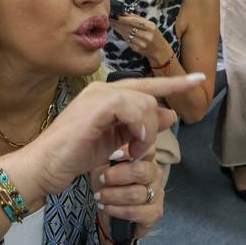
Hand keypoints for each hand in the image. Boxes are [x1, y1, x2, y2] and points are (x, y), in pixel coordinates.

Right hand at [23, 76, 200, 195]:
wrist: (45, 166)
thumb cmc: (75, 155)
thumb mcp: (116, 141)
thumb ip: (140, 127)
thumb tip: (170, 113)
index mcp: (106, 96)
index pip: (146, 85)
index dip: (174, 83)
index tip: (200, 79)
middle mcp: (102, 89)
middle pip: (148, 94)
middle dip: (154, 122)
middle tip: (141, 149)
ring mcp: (98, 95)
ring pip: (143, 101)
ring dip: (146, 131)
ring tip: (133, 152)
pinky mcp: (96, 105)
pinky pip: (132, 107)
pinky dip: (138, 127)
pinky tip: (131, 144)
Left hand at [94, 150, 163, 238]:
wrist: (107, 207)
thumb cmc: (106, 181)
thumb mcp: (104, 163)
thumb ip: (113, 153)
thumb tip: (113, 150)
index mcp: (146, 158)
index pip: (147, 149)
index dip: (129, 152)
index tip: (112, 156)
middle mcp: (156, 174)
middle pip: (141, 172)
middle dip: (116, 176)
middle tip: (101, 179)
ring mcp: (158, 194)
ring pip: (136, 195)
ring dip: (112, 196)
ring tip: (99, 196)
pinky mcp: (155, 213)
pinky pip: (135, 212)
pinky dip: (116, 210)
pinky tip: (106, 208)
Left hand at [110, 13, 168, 65]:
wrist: (160, 50)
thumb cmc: (154, 35)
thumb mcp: (150, 25)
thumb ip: (137, 19)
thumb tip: (124, 13)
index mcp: (150, 26)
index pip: (134, 21)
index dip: (123, 18)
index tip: (115, 14)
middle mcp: (147, 35)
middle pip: (128, 27)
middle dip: (118, 22)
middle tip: (110, 18)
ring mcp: (142, 43)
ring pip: (126, 34)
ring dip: (118, 28)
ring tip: (113, 23)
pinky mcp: (137, 49)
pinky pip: (127, 40)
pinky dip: (122, 35)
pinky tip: (119, 30)